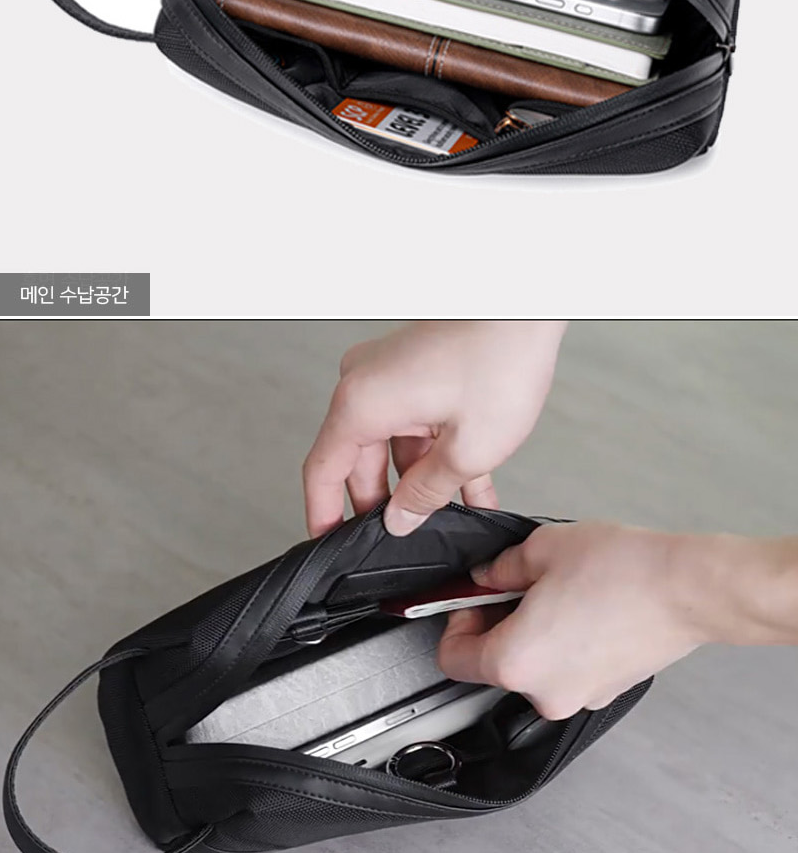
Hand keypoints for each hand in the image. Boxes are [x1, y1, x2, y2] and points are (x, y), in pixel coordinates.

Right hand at [302, 320, 566, 535]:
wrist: (529, 306)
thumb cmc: (501, 359)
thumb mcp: (468, 449)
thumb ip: (426, 493)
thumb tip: (400, 520)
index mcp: (361, 404)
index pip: (323, 471)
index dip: (323, 515)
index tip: (331, 547)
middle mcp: (365, 385)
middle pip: (359, 462)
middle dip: (386, 504)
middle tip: (408, 542)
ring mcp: (389, 375)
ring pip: (394, 447)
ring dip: (421, 482)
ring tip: (454, 519)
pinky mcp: (414, 371)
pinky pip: (414, 426)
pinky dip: (436, 456)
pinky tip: (470, 489)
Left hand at [437, 523, 719, 718]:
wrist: (688, 588)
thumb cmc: (626, 571)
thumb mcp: (542, 549)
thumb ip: (500, 568)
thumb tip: (486, 576)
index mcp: (515, 662)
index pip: (452, 658)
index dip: (455, 622)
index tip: (472, 600)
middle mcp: (544, 693)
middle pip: (495, 665)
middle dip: (499, 625)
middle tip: (519, 587)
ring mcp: (578, 697)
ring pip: (535, 669)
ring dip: (535, 636)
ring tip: (561, 595)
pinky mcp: (605, 691)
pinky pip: (568, 670)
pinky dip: (566, 646)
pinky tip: (586, 611)